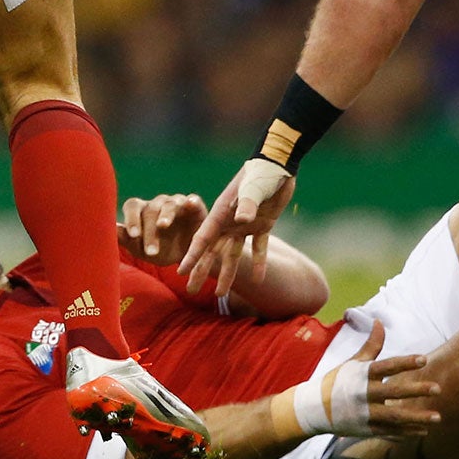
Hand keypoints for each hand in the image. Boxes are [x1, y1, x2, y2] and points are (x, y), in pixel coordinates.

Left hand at [118, 193, 207, 266]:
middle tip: (151, 251)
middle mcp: (158, 204)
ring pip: (169, 204)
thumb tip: (112, 231)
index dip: (132, 219)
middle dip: (149, 230)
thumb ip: (126, 240)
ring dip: (165, 215)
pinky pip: (192, 200)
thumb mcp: (143, 250)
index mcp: (142, 211)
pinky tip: (190, 204)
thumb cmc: (162, 250)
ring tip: (163, 226)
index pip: (132, 206)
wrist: (189, 257)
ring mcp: (176, 202)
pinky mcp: (194, 205)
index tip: (133, 235)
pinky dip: (190, 201)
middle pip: (150, 209)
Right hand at [179, 158, 294, 299]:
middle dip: (202, 271)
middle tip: (191, 290)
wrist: (279, 165)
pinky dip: (259, 263)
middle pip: (212, 251)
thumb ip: (247, 204)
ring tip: (222, 294)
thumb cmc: (261, 173)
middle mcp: (229, 222)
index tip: (180, 272)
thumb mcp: (253, 188)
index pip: (202, 239)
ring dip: (228, 274)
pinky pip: (259, 248)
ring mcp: (245, 224)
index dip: (192, 257)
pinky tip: (259, 281)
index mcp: (221, 213)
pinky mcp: (263, 225)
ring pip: (232, 254)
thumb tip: (242, 221)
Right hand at [333, 321, 442, 438]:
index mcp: (362, 374)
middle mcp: (363, 394)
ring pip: (395, 417)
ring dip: (417, 417)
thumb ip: (371, 345)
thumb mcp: (353, 362)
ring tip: (438, 417)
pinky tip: (424, 431)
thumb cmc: (337, 381)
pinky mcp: (366, 430)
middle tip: (438, 389)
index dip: (405, 362)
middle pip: (393, 392)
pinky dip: (407, 432)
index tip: (424, 358)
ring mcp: (365, 413)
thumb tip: (380, 321)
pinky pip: (390, 432)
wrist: (314, 409)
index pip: (387, 366)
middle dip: (416, 390)